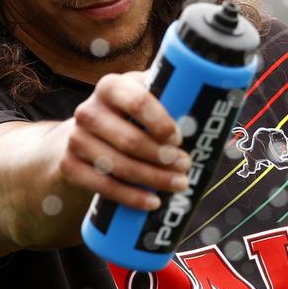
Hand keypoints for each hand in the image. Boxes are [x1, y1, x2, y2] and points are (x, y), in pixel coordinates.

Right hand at [58, 71, 190, 210]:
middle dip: (162, 157)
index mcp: (111, 87)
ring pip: (119, 166)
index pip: (137, 101)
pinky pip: (103, 186)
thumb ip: (169, 95)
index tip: (179, 137)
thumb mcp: (142, 96)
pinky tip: (152, 202)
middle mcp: (88, 110)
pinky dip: (131, 197)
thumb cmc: (128, 116)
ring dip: (153, 179)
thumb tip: (218, 104)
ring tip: (179, 184)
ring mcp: (76, 139)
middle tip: (186, 165)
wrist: (83, 137)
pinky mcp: (69, 166)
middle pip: (130, 139)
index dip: (160, 122)